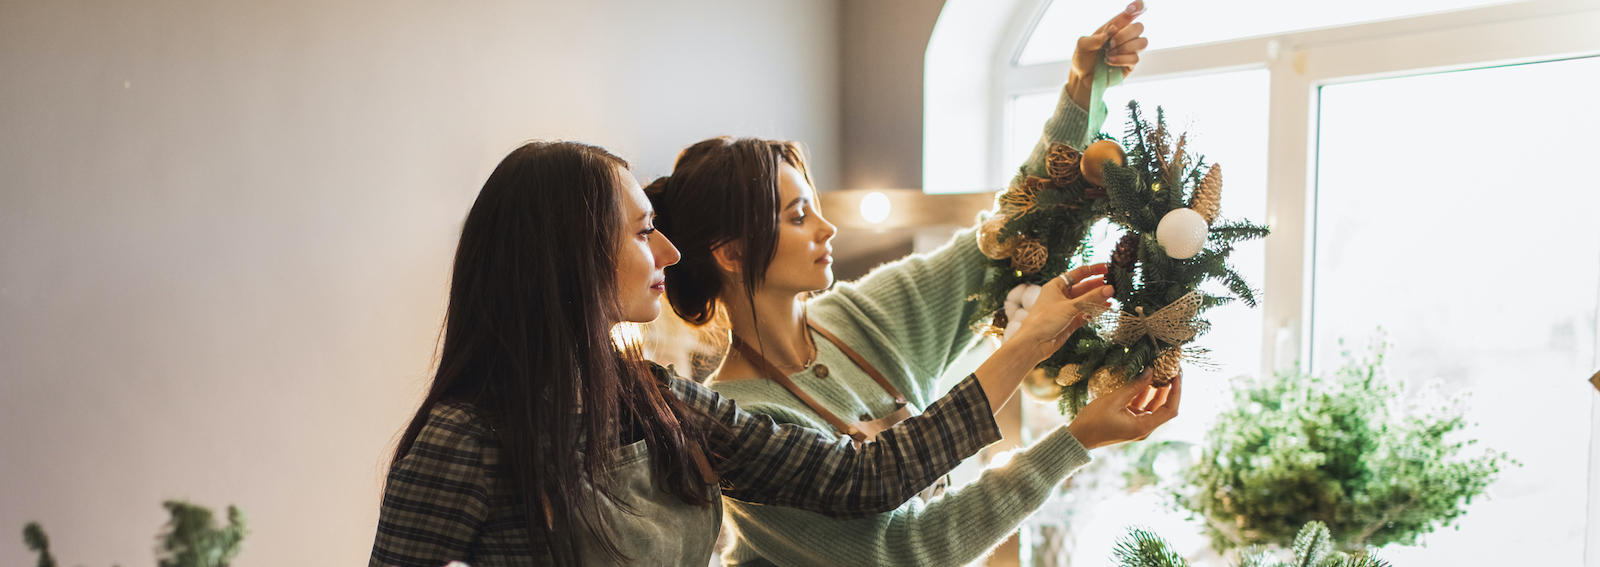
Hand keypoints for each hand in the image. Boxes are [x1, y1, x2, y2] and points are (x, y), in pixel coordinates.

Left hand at [1008, 263, 1111, 362]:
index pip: (1078, 273)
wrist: (1034, 343)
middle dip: (1099, 286)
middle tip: (1115, 284)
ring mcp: (1066, 309)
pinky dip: (1095, 311)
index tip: (1109, 269)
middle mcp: (1062, 296)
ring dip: (1098, 299)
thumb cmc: (1045, 320)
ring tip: (1113, 297)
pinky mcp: (1070, 322)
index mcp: (1057, 286)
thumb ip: (1091, 298)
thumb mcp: (1070, 306)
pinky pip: (1085, 314)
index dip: (1094, 270)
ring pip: (1086, 301)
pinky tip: (1106, 309)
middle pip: (1084, 287)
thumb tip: (1110, 289)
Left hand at [1066, 1, 1148, 107]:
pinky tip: (1110, 61)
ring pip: (1142, 42)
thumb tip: (1113, 30)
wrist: (1082, 78)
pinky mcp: (1130, 64)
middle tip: (1109, 44)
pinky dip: (1121, 59)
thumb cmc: (1083, 58)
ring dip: (1124, 48)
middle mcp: (1124, 36)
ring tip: (1109, 54)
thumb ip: (1096, 37)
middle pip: (1139, 27)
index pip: (1132, 13)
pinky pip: (1135, 58)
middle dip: (1124, 35)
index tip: (1131, 9)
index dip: (1138, 7)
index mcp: (1115, 26)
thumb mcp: (1082, 45)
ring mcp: (1129, 50)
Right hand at [1066, 369, 1180, 449]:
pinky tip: (1143, 379)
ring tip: (1158, 370)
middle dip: (1169, 388)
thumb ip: (1134, 386)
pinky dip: (1144, 393)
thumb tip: (1150, 370)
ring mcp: (1137, 424)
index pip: (1170, 409)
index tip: (1176, 374)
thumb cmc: (1093, 422)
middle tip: (1170, 368)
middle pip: (1164, 407)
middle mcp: (1144, 427)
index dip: (1176, 391)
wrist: (1078, 437)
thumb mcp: (1113, 400)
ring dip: (1157, 389)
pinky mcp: (1130, 421)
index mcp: (1143, 427)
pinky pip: (1142, 405)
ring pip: (1154, 405)